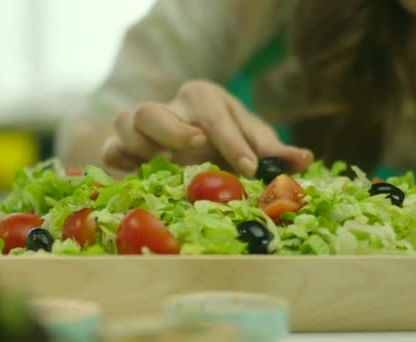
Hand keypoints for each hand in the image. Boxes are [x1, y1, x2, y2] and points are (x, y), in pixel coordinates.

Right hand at [102, 80, 312, 175]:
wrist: (193, 148)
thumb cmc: (228, 143)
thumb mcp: (254, 144)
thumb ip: (275, 152)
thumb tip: (305, 159)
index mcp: (203, 99)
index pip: (215, 114)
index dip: (233, 141)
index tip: (251, 168)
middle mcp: (169, 108)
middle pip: (154, 110)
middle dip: (172, 130)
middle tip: (197, 148)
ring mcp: (141, 128)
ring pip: (125, 122)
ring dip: (140, 145)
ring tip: (161, 163)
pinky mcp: (122, 150)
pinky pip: (111, 150)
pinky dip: (120, 163)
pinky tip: (137, 177)